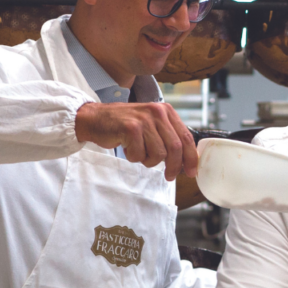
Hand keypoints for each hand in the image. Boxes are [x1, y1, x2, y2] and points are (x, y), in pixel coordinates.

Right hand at [75, 101, 197, 180]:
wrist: (95, 118)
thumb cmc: (124, 125)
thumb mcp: (151, 125)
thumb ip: (168, 137)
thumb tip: (186, 160)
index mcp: (166, 111)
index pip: (186, 137)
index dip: (190, 157)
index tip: (192, 172)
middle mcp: (157, 112)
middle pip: (175, 148)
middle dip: (174, 166)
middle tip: (169, 176)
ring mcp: (144, 119)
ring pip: (158, 154)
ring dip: (148, 160)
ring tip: (138, 152)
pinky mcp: (131, 128)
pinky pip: (140, 155)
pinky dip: (134, 157)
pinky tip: (127, 147)